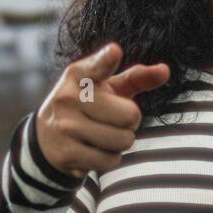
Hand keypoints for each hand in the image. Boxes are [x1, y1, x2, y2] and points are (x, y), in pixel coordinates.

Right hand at [35, 42, 170, 178]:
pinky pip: (110, 160)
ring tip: (103, 135)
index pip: (97, 65)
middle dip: (130, 121)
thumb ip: (137, 77)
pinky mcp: (66, 152)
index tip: (115, 51)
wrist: (46, 139)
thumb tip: (165, 70)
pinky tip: (94, 150)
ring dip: (121, 142)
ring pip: (122, 140)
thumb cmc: (89, 106)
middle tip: (112, 120)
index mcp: (78, 74)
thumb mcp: (108, 87)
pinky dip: (110, 159)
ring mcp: (65, 126)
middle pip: (130, 115)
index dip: (107, 59)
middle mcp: (68, 97)